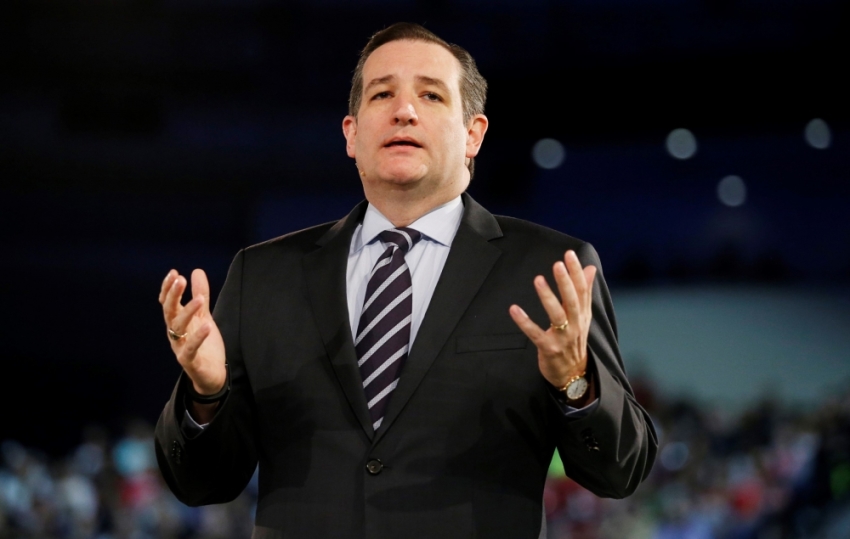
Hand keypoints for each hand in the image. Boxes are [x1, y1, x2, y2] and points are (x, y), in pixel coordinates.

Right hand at [159, 269, 226, 395]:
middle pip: (169, 312)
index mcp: (177, 322)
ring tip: (200, 299)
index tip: (174, 272)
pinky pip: (191, 348)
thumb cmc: (205, 345)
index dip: (168, 288)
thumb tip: (196, 271)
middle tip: (180, 280)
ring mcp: (180, 347)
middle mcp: (175, 333)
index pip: (167, 302)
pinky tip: (207, 326)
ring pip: (178, 328)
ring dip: (188, 312)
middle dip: (173, 295)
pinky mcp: (189, 361)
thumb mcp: (204, 316)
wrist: (211, 374)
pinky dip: (198, 337)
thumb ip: (201, 295)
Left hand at [509, 250, 596, 389]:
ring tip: (538, 280)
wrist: (573, 374)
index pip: (581, 290)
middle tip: (558, 264)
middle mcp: (575, 325)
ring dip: (548, 297)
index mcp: (582, 314)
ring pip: (557, 315)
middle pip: (572, 300)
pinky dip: (525, 322)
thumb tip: (590, 268)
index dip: (576, 272)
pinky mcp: (548, 348)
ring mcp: (562, 338)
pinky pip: (535, 334)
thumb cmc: (575, 341)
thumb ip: (585, 291)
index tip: (569, 255)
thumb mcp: (583, 316)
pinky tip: (514, 309)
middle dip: (565, 282)